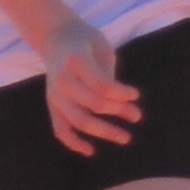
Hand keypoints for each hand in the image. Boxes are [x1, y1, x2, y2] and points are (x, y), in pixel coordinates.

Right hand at [42, 24, 134, 151]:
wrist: (55, 38)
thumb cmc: (85, 42)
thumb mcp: (101, 48)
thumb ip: (107, 74)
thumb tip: (120, 102)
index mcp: (75, 61)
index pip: (101, 85)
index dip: (121, 93)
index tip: (136, 95)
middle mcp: (62, 80)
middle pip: (93, 104)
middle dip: (118, 112)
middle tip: (137, 116)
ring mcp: (55, 95)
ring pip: (79, 121)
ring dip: (104, 132)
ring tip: (125, 137)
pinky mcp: (52, 106)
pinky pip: (60, 130)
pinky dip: (74, 143)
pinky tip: (91, 151)